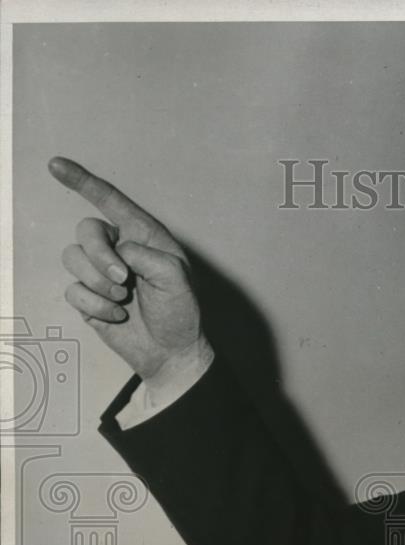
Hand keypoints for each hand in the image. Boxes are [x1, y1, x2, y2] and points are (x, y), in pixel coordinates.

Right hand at [50, 157, 212, 390]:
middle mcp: (120, 248)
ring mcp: (100, 272)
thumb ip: (146, 255)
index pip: (111, 201)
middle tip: (124, 280)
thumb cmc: (180, 312)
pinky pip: (73, 290)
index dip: (83, 181)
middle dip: (100, 256)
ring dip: (99, 283)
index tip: (55, 164)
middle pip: (86, 230)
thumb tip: (117, 251)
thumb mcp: (176, 278)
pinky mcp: (88, 295)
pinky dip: (96, 305)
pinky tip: (119, 315)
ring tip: (125, 299)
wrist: (170, 352)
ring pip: (73, 259)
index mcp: (144, 236)